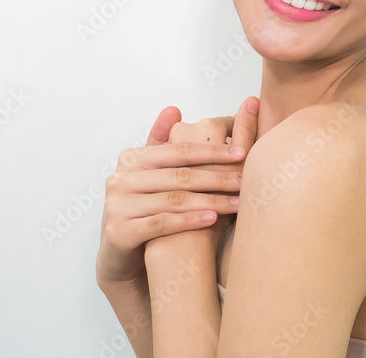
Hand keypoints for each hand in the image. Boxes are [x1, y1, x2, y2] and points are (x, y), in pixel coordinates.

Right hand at [96, 108, 249, 288]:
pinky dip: (190, 220)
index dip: (213, 150)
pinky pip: (161, 223)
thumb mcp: (152, 175)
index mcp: (131, 158)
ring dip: (211, 200)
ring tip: (238, 202)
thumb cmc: (145, 211)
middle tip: (247, 179)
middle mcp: (121, 178)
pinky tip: (213, 219)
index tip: (243, 152)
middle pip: (180, 174)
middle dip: (218, 177)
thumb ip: (162, 142)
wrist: (121, 257)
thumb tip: (174, 108)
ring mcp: (118, 205)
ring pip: (174, 199)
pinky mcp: (119, 232)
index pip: (179, 150)